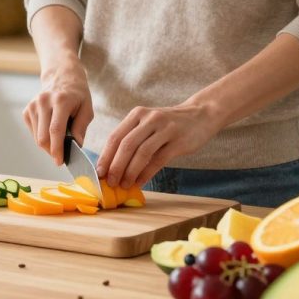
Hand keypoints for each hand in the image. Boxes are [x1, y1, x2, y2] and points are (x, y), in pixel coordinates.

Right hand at [23, 61, 92, 165]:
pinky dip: (42, 137)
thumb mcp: (87, 107)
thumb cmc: (77, 94)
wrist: (61, 76)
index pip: (55, 130)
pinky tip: (51, 131)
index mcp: (61, 100)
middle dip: (52, 151)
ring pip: (37, 137)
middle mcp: (44, 102)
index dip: (57, 149)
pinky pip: (33, 132)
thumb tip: (76, 145)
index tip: (60, 162)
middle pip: (43, 137)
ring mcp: (33, 105)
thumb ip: (81, 127)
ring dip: (48, 145)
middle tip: (62, 156)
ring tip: (59, 141)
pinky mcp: (27, 110)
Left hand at [95, 103, 222, 188]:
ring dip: (130, 172)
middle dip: (115, 167)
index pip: (115, 137)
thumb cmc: (168, 124)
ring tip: (124, 185)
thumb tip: (111, 165)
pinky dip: (146, 173)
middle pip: (126, 145)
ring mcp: (165, 129)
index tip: (98, 173)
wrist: (200, 115)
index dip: (105, 157)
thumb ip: (132, 138)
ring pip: (142, 153)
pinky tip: (140, 182)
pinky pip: (158, 160)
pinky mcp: (179, 141)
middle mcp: (149, 119)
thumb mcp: (147, 123)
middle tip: (110, 183)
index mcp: (137, 114)